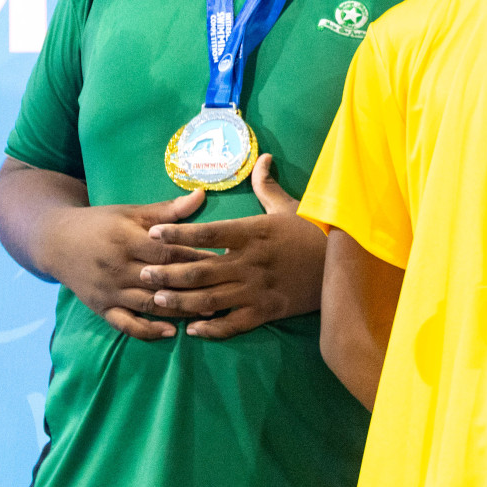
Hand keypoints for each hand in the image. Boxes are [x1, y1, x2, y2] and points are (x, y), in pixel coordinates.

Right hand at [42, 189, 213, 340]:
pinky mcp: (101, 308)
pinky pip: (125, 324)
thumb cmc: (101, 223)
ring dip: (178, 310)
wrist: (56, 242)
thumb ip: (167, 210)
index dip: (194, 257)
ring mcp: (109, 291)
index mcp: (127, 241)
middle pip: (160, 280)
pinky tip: (171, 332)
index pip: (166, 252)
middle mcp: (117, 269)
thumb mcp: (131, 212)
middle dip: (193, 286)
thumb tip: (201, 194)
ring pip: (148, 304)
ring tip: (209, 312)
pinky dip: (147, 330)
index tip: (223, 259)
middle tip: (225, 289)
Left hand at [139, 154, 326, 339]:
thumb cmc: (314, 231)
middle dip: (168, 272)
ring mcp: (257, 289)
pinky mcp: (268, 311)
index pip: (208, 233)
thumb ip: (267, 186)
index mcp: (254, 233)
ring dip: (180, 301)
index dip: (178, 234)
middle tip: (143, 272)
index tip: (154, 233)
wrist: (343, 264)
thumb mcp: (290, 206)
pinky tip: (193, 329)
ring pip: (210, 299)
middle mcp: (250, 262)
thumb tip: (261, 157)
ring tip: (156, 300)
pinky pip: (234, 323)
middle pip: (200, 269)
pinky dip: (212, 328)